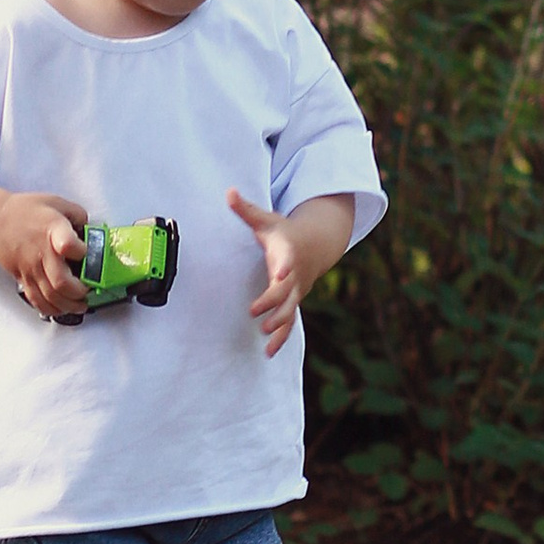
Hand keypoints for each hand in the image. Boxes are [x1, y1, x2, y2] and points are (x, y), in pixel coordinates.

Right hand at [0, 190, 88, 319]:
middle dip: (80, 292)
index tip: (87, 252)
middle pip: (61, 281)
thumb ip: (78, 215)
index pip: (68, 244)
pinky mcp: (23, 278)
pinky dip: (50, 309)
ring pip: (50, 296)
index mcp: (52, 230)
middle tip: (89, 290)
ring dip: (69, 305)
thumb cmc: (25, 210)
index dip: (81, 251)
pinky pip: (36, 300)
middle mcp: (41, 252)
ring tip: (80, 305)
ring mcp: (31, 268)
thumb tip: (91, 230)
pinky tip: (61, 309)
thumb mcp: (56, 202)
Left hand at [226, 187, 354, 358]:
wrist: (315, 244)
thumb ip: (246, 209)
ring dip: (278, 325)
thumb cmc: (284, 232)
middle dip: (273, 303)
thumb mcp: (267, 219)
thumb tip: (229, 191)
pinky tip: (269, 353)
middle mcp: (293, 275)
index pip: (288, 259)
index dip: (286, 266)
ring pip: (289, 311)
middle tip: (256, 312)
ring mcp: (295, 291)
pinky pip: (289, 324)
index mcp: (287, 252)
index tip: (281, 273)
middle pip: (286, 291)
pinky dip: (281, 338)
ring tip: (264, 336)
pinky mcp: (292, 303)